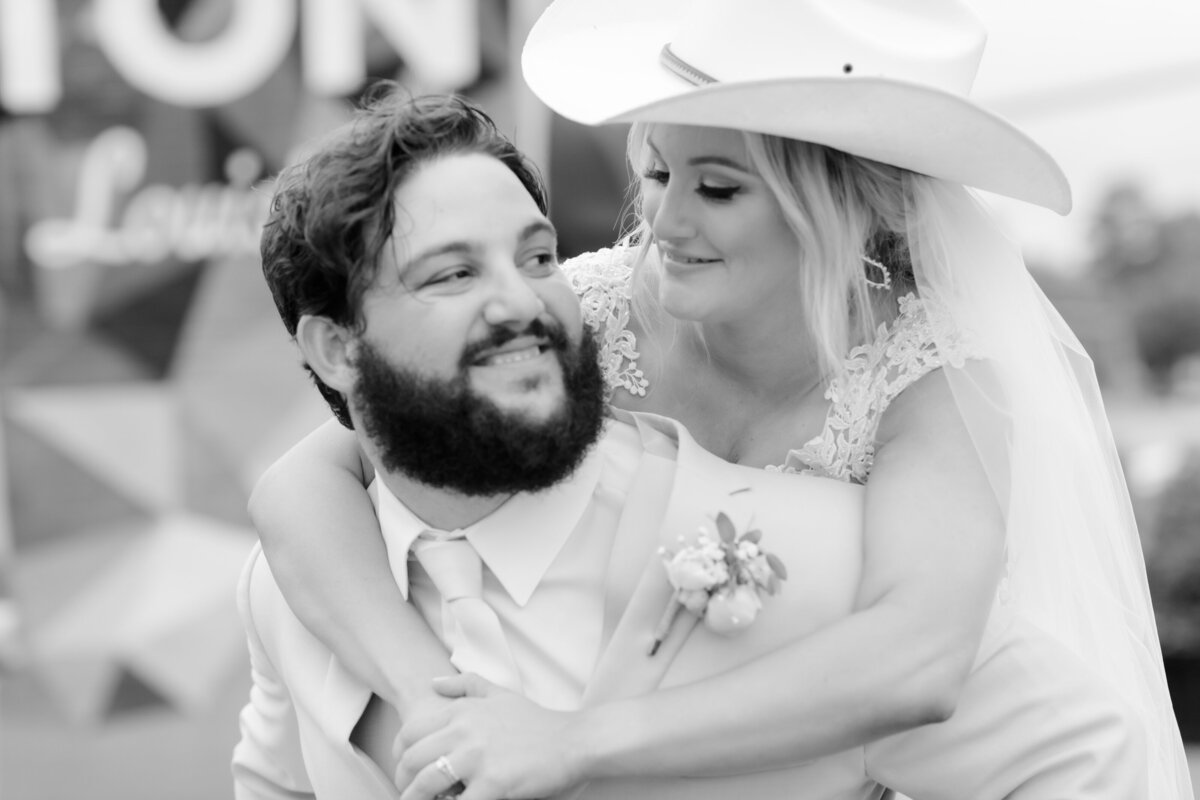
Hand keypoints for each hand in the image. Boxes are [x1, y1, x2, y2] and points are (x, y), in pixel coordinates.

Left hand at [393, 673, 587, 799]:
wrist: (573, 741)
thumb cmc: (537, 721)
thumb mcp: (500, 693)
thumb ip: (465, 684)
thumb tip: (433, 683)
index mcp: (462, 711)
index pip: (411, 732)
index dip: (399, 754)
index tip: (404, 768)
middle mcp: (464, 731)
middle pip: (412, 759)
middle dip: (404, 781)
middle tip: (409, 793)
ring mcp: (477, 758)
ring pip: (426, 783)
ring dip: (416, 799)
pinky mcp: (493, 784)